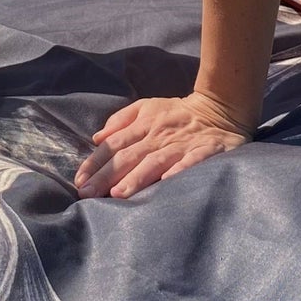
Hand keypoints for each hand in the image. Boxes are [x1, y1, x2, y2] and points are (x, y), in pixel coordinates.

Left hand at [74, 91, 252, 199]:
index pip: (115, 144)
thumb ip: (121, 120)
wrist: (220, 108)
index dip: (96, 162)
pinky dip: (179, 169)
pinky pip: (191, 160)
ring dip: (137, 177)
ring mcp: (182, 144)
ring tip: (118, 194)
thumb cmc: (177, 113)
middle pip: (129, 155)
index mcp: (144, 124)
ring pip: (155, 161)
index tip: (80, 180)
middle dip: (107, 175)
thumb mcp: (147, 107)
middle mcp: (159, 135)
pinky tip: (167, 181)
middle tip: (88, 194)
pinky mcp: (206, 150)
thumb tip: (97, 138)